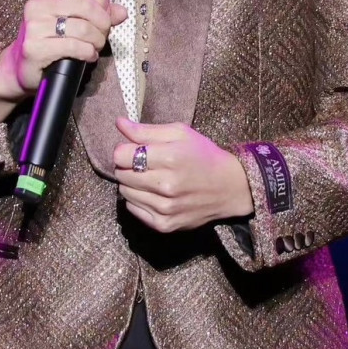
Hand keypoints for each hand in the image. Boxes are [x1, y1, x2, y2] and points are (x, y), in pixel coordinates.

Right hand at [0, 0, 126, 123]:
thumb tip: (121, 12)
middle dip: (102, 22)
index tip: (106, 13)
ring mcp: (34, 26)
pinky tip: (88, 56)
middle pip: (85, 5)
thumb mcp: (72, 21)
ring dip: (97, 40)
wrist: (21, 68)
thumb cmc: (48, 42)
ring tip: (95, 47)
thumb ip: (97, 14)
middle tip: (104, 34)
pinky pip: (73, 46)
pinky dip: (87, 52)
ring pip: (82, 27)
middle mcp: (37, 5)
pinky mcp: (35, 47)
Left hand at [113, 118, 253, 231]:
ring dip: (132, 184)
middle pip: (121, 174)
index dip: (124, 150)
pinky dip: (137, 200)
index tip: (132, 149)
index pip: (121, 155)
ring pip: (125, 193)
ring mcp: (165, 208)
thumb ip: (146, 130)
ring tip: (150, 178)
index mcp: (169, 158)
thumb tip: (118, 123)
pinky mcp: (164, 225)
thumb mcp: (179, 133)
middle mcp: (166, 186)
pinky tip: (153, 193)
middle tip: (143, 164)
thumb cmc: (203, 155)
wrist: (229, 187)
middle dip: (127, 166)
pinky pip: (133, 210)